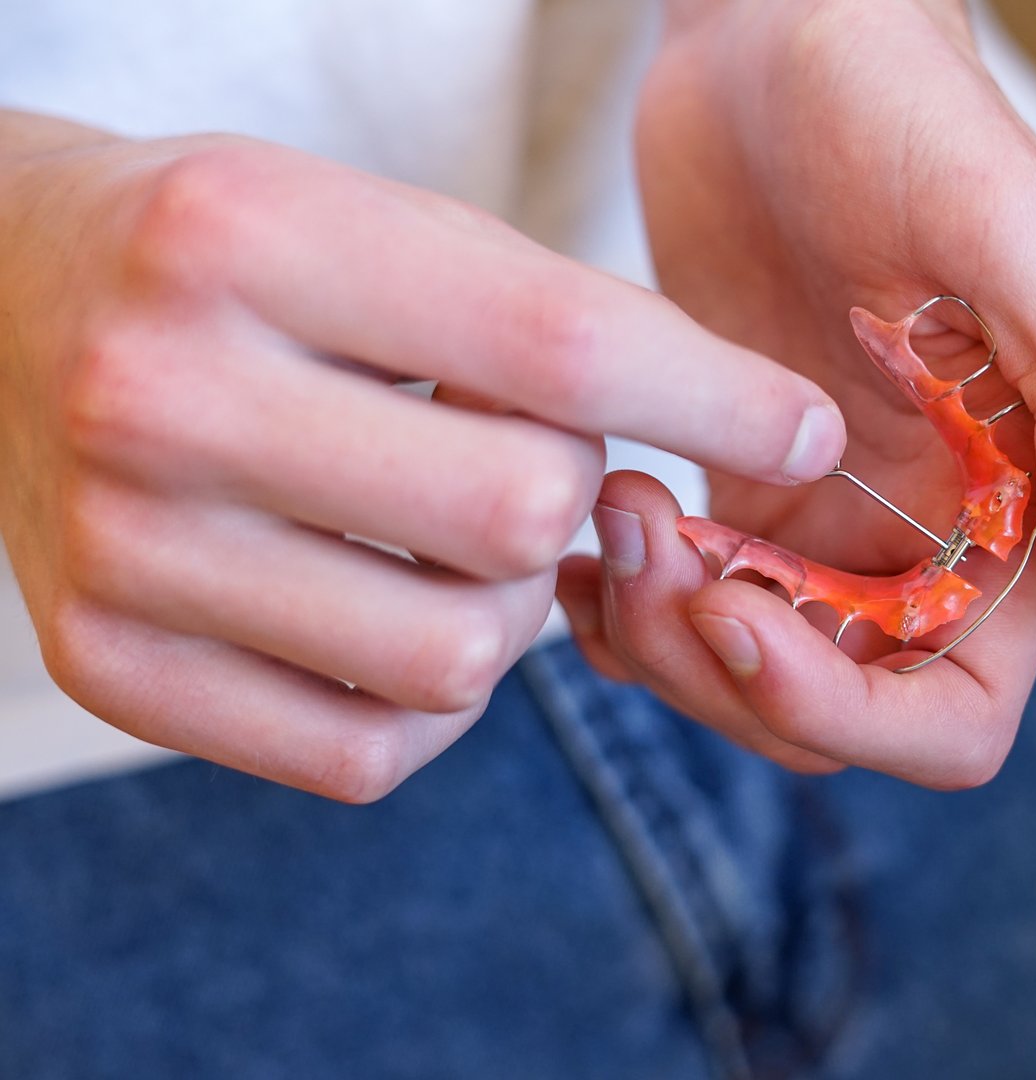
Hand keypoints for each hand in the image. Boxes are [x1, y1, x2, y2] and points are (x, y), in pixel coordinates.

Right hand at [0, 117, 843, 800]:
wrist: (10, 303)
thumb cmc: (252, 259)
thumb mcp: (395, 226)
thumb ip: (567, 326)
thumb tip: (786, 442)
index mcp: (247, 238)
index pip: (554, 348)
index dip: (714, 400)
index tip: (805, 432)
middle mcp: (160, 394)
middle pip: (513, 522)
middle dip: (573, 501)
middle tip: (538, 464)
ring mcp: (119, 549)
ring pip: (455, 660)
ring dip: (507, 611)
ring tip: (452, 538)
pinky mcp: (110, 666)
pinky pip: (366, 753)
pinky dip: (430, 701)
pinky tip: (394, 609)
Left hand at [556, 0, 1035, 787]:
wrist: (779, 34)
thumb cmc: (905, 109)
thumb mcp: (1015, 236)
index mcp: (1014, 516)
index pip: (953, 717)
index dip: (847, 712)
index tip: (739, 616)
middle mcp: (925, 542)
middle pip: (829, 717)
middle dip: (727, 675)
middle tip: (648, 551)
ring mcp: (825, 519)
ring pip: (742, 678)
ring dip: (662, 642)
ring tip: (611, 512)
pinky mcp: (740, 481)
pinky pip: (682, 607)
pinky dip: (623, 611)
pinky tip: (585, 543)